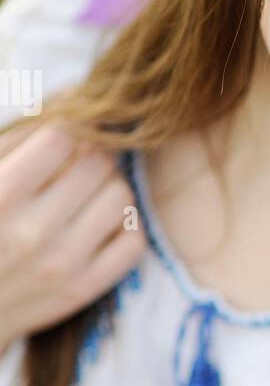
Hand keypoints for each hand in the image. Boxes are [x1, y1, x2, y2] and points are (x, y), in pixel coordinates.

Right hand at [0, 121, 145, 353]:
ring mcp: (61, 265)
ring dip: (110, 186)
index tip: (65, 136)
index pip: (62, 136)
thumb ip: (20, 137)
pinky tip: (98, 224)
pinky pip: (134, 240)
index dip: (68, 128)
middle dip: (92, 154)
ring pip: (122, 196)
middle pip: (98, 163)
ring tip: (87, 193)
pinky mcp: (82, 290)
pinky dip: (123, 225)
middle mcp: (31, 232)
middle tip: (79, 164)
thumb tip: (74, 95)